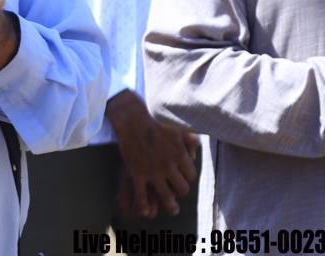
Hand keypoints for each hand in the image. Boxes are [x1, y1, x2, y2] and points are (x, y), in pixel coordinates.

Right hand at [107, 90, 198, 217]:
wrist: (131, 117)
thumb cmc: (155, 120)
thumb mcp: (178, 128)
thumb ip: (191, 141)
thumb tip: (194, 158)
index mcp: (179, 154)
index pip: (191, 176)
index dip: (186, 177)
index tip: (180, 176)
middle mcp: (168, 164)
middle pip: (182, 189)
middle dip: (179, 190)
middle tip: (174, 188)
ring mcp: (152, 170)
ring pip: (167, 198)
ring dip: (170, 206)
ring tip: (172, 208)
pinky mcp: (137, 173)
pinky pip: (142, 197)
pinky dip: (144, 206)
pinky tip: (145, 208)